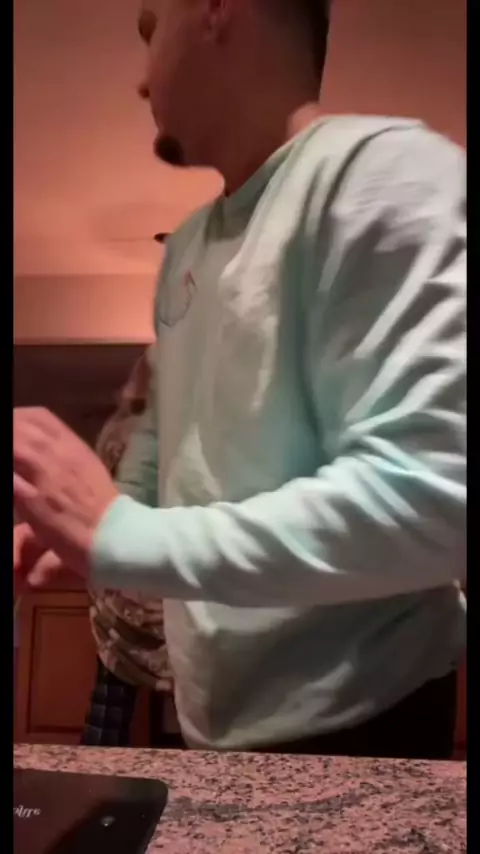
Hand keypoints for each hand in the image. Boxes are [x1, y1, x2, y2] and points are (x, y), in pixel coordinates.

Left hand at [14, 408, 118, 579]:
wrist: (112, 533)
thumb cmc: (102, 506)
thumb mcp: (89, 469)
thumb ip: (67, 457)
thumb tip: (49, 455)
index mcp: (73, 446)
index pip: (40, 417)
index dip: (22, 418)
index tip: (15, 426)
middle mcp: (57, 453)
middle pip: (21, 426)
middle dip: (11, 429)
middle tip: (7, 442)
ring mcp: (44, 473)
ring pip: (15, 445)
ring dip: (8, 447)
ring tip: (9, 462)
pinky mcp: (31, 497)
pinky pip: (11, 476)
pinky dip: (7, 472)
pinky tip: (8, 482)